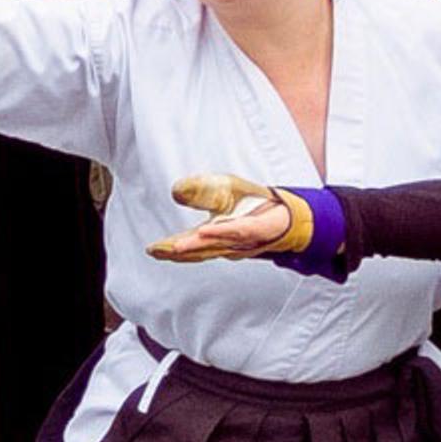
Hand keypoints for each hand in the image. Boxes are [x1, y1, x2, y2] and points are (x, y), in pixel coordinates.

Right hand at [147, 172, 307, 262]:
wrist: (288, 212)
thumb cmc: (251, 206)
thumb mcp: (223, 190)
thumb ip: (200, 191)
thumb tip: (176, 191)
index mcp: (213, 234)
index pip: (188, 242)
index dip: (169, 248)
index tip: (152, 250)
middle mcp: (226, 241)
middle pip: (199, 248)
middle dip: (178, 250)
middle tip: (157, 252)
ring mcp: (244, 236)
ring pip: (217, 242)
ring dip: (196, 244)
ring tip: (176, 246)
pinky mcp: (260, 227)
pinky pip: (240, 230)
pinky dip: (223, 231)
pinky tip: (208, 229)